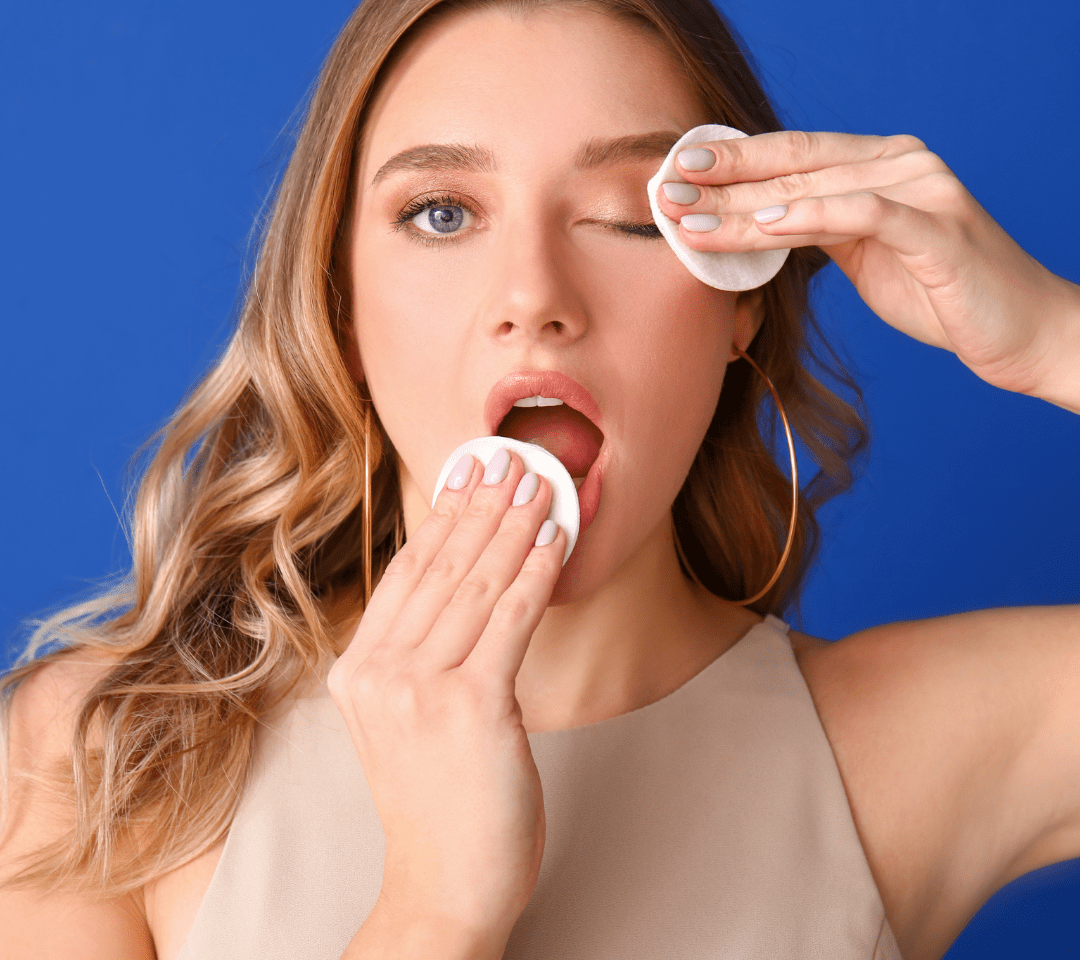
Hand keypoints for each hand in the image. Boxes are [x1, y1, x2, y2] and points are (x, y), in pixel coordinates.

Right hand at [328, 450, 563, 947]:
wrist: (442, 889)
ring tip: (542, 483)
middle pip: (443, 568)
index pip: (407, 573)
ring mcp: (421, 688)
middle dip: (484, 505)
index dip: (444, 516)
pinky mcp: (472, 706)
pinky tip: (555, 537)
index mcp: (358, 671)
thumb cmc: (435, 804)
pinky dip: (537, 571)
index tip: (469, 474)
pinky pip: (512, 619)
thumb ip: (415, 658)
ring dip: (516, 524)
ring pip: (479, 583)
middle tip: (513, 458)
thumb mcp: (402, 722)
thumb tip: (461, 583)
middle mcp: (379, 673)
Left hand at [657, 131, 1079, 409]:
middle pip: (793, 167)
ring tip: (690, 216)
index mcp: (881, 164)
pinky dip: (812, 218)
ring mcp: (924, 191)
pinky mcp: (939, 230)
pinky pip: (864, 215)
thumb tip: (754, 223)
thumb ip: (820, 230)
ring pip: (816, 190)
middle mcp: (902, 163)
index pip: (792, 154)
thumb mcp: (865, 256)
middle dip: (723, 179)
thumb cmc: (940, 294)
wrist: (1020, 331)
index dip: (732, 158)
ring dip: (745, 205)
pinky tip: (764, 226)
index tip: (676, 168)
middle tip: (664, 189)